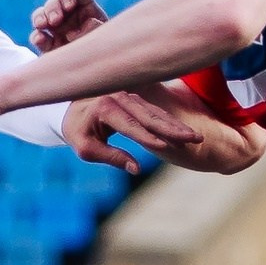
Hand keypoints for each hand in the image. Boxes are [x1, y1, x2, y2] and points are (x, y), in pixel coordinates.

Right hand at [30, 0, 107, 52]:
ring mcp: (56, 29)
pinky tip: (40, 39)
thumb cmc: (106, 49)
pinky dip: (37, 36)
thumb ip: (99, 28)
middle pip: (55, 1)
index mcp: (85, 7)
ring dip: (40, 17)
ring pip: (41, 15)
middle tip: (55, 20)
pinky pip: (37, 36)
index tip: (68, 6)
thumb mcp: (108, 37)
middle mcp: (68, 15)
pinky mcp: (47, 44)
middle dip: (52, 7)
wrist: (100, 72)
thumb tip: (89, 22)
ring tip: (43, 25)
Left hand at [63, 93, 204, 174]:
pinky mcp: (135, 98)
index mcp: (105, 107)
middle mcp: (119, 97)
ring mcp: (128, 95)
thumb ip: (111, 157)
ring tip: (195, 137)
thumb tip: (136, 169)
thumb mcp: (86, 149)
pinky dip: (169, 121)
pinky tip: (183, 131)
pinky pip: (154, 111)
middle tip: (195, 139)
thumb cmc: (77, 131)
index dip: (148, 137)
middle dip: (173, 128)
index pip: (130, 125)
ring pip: (156, 113)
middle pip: (150, 115)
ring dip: (176, 125)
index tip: (167, 147)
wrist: (70, 110)